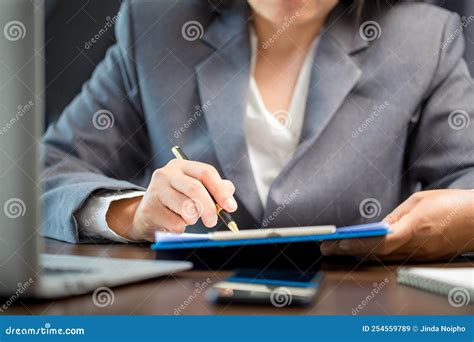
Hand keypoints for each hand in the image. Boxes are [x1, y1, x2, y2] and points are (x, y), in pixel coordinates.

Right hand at [106, 160, 237, 240]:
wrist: (146, 215)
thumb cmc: (175, 201)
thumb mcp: (193, 190)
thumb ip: (213, 188)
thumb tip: (229, 190)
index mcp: (180, 166)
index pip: (206, 172)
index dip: (221, 190)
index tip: (231, 206)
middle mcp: (166, 174)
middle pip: (196, 189)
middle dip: (209, 208)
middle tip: (213, 221)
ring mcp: (155, 191)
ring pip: (187, 208)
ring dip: (193, 219)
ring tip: (186, 218)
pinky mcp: (150, 210)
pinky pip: (176, 224)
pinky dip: (180, 228)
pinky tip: (172, 222)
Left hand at [320, 189, 473, 260]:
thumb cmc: (452, 205)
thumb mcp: (420, 201)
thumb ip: (397, 215)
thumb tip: (378, 227)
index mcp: (414, 228)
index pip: (377, 241)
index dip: (354, 243)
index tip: (336, 242)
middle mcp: (416, 246)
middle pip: (375, 253)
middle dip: (348, 250)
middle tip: (327, 248)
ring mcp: (420, 255)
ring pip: (383, 257)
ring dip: (358, 253)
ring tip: (336, 248)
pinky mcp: (424, 257)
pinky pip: (395, 257)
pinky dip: (374, 254)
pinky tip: (360, 250)